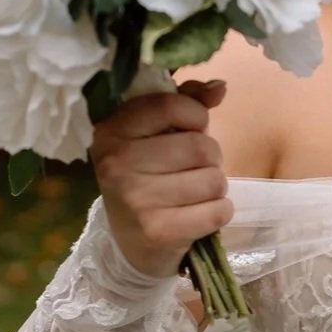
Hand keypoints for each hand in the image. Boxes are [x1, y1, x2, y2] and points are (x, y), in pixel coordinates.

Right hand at [90, 78, 234, 275]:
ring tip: (196, 192)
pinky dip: (219, 212)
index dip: (195, 115)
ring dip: (215, 187)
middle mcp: (116, 164)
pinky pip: (217, 212)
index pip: (170, 105)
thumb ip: (186, 103)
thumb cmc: (149, 177)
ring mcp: (134, 200)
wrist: (130, 244)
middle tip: (195, 169)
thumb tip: (219, 87)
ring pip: (213, 180)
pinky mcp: (157, 231)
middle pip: (199, 147)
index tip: (192, 129)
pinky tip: (201, 214)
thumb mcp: (157, 135)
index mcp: (112, 131)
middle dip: (210, 157)